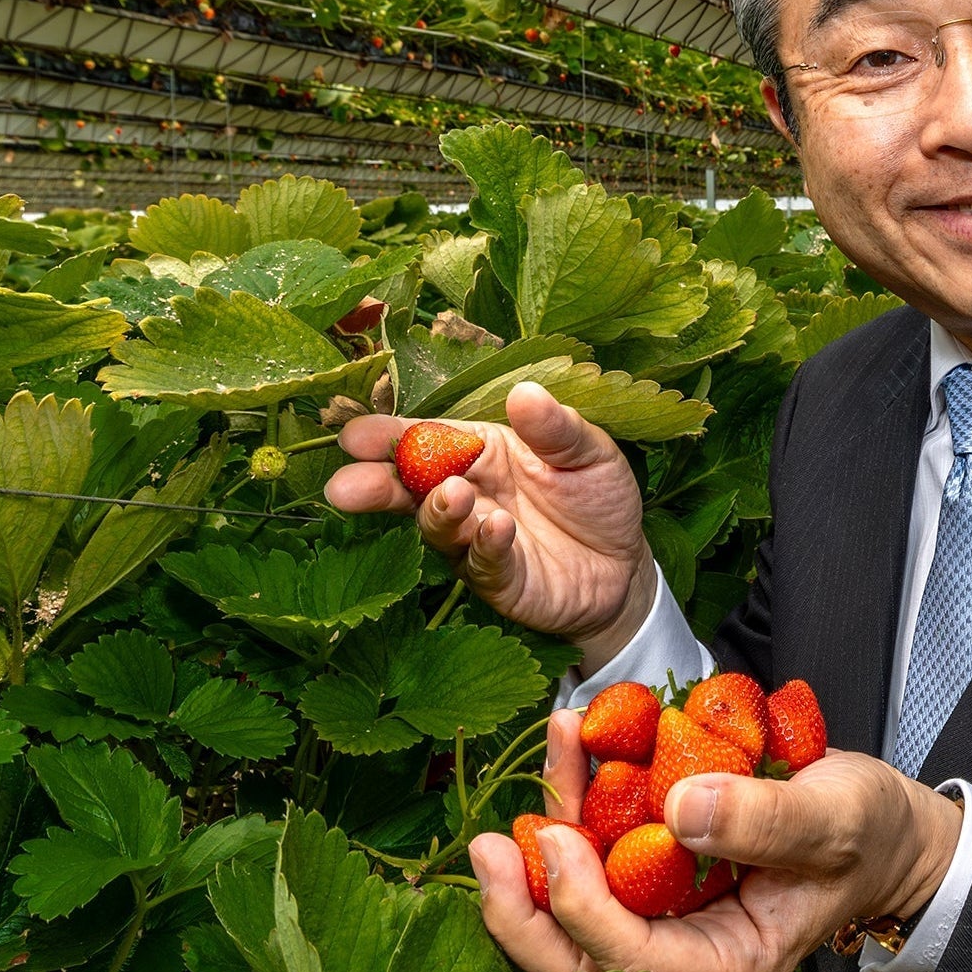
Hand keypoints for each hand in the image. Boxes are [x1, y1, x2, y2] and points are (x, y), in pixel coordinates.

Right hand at [324, 384, 656, 664]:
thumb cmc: (597, 498)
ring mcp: (476, 540)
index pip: (426, 439)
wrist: (625, 567)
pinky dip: (486, 545)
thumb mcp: (588, 452)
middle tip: (347, 487)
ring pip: (440, 527)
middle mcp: (468, 494)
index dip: (388, 437)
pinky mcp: (499, 579)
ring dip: (439, 510)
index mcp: (481, 451)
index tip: (354, 436)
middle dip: (376, 486)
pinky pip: (483, 562)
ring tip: (452, 493)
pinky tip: (496, 528)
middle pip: (411, 488)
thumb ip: (555, 427)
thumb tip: (523, 391)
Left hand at [469, 713, 963, 971]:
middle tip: (487, 847)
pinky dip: (575, 801)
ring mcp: (661, 916)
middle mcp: (681, 954)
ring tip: (545, 752)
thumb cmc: (868, 833)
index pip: (633, 964)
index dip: (583, 912)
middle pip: (578, 958)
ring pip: (574, 901)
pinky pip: (595, 852)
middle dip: (523, 907)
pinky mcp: (650, 875)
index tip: (555, 844)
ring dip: (545, 835)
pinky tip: (572, 741)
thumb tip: (680, 808)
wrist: (882, 827)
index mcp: (728, 967)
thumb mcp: (834, 819)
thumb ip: (764, 820)